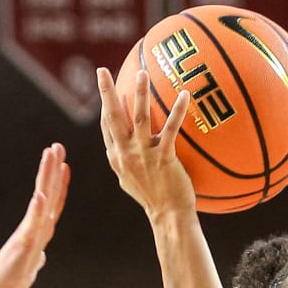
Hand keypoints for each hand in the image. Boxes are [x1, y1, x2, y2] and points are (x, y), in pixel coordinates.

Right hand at [0, 143, 69, 287]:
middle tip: (57, 145)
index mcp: (38, 231)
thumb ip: (36, 256)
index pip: (52, 203)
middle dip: (52, 169)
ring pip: (41, 200)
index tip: (64, 164)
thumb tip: (41, 256)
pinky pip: (32, 224)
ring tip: (50, 155)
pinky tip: (41, 193)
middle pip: (47, 193)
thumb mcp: (31, 266)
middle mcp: (34, 227)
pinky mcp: (23, 245)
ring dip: (46, 177)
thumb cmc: (11, 278)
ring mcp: (29, 233)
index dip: (60, 184)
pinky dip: (37, 208)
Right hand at [97, 66, 195, 220]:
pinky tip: (185, 94)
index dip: (104, 104)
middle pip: (113, 118)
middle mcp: (126, 154)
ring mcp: (143, 156)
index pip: (107, 126)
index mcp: (117, 158)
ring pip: (139, 119)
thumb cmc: (154, 199)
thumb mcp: (131, 181)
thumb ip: (125, 162)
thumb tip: (122, 151)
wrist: (168, 216)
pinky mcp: (163, 158)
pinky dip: (178, 110)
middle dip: (106, 92)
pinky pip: (171, 129)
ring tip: (142, 73)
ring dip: (140, 94)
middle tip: (102, 70)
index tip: (103, 82)